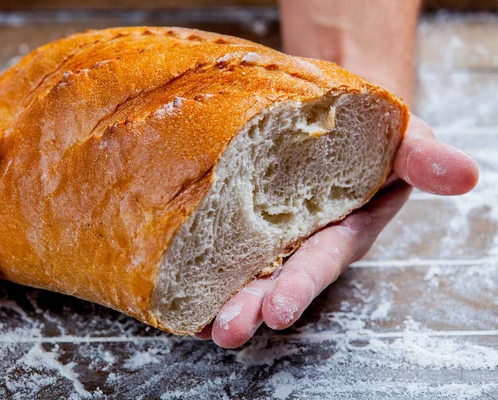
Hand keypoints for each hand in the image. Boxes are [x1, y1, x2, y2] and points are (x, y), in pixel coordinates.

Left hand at [197, 116, 478, 346]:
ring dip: (219, 293)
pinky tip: (175, 282)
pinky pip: (217, 237)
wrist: (326, 111)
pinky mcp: (238, 211)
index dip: (301, 283)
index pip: (320, 258)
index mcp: (340, 225)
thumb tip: (463, 174)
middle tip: (227, 329)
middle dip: (251, 303)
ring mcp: (267, 226)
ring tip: (195, 321)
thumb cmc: (367, 131)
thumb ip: (423, 158)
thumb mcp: (400, 139)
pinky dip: (197, 260)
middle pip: (274, 274)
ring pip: (242, 264)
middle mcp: (300, 234)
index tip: (278, 309)